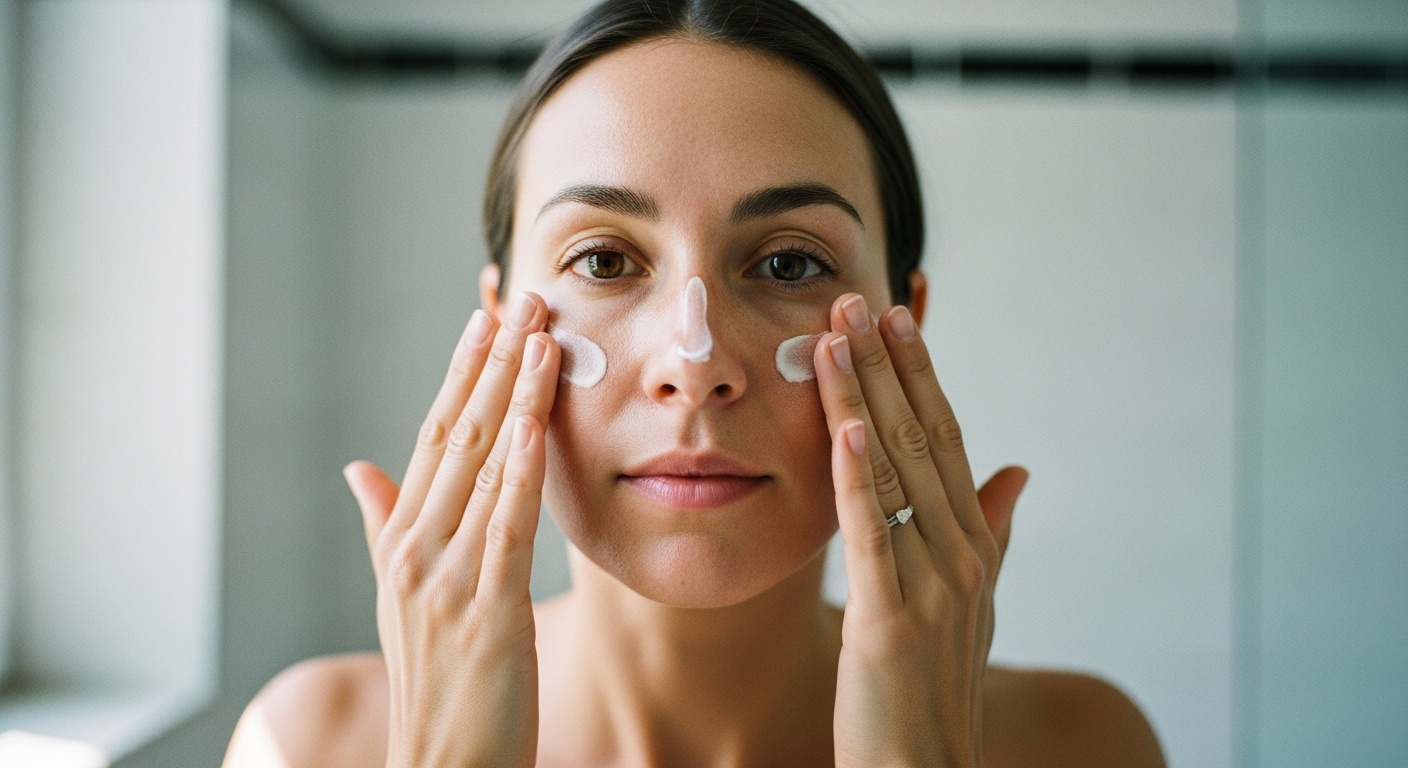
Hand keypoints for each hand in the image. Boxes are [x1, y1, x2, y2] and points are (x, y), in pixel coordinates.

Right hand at [342, 292, 558, 767]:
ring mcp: (445, 579)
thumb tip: (357, 466)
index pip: (435, 436)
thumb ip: (382, 525)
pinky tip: (536, 420)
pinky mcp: (484, 611)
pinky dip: (520, 468)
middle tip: (523, 297)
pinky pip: (505, 525)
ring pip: (484, 466)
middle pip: (459, 435)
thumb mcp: (402, 597)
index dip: (461, 373)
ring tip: (542, 333)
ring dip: (514, 394)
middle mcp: (415, 549)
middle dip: (493, 362)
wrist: (443, 767)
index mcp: (401, 541)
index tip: (486, 316)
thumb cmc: (437, 683)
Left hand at [818, 293, 1028, 767]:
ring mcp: (933, 583)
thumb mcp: (973, 601)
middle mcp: (962, 552)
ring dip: (863, 395)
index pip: (946, 438)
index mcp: (975, 543)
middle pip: (922, 438)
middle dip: (888, 365)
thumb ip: (994, 531)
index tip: (898, 317)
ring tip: (833, 334)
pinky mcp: (891, 617)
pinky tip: (844, 422)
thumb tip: (1018, 470)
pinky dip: (858, 474)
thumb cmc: (934, 685)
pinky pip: (871, 531)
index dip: (922, 375)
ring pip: (895, 470)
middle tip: (857, 299)